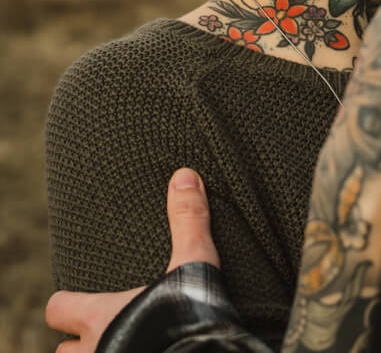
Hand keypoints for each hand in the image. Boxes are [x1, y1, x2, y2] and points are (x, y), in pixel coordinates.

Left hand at [45, 167, 219, 351]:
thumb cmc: (190, 317)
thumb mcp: (193, 262)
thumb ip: (188, 220)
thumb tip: (184, 174)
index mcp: (98, 316)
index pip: (57, 309)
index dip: (68, 303)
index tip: (82, 298)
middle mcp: (94, 350)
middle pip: (64, 351)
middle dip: (81, 342)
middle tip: (105, 327)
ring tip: (123, 344)